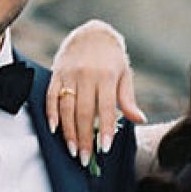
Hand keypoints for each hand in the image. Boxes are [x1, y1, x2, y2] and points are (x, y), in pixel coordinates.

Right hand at [47, 23, 144, 164]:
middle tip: (85, 159)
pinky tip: (54, 130)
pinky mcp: (56, 73)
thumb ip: (128, 99)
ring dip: (68, 132)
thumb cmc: (112, 58)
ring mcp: (69, 74)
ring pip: (66, 107)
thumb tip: (139, 120)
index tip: (105, 149)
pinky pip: (51, 95)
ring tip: (72, 150)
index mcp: (107, 76)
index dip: (106, 130)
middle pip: (84, 112)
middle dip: (85, 138)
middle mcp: (87, 75)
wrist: (92, 32)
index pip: (107, 108)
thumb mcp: (125, 74)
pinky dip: (51, 113)